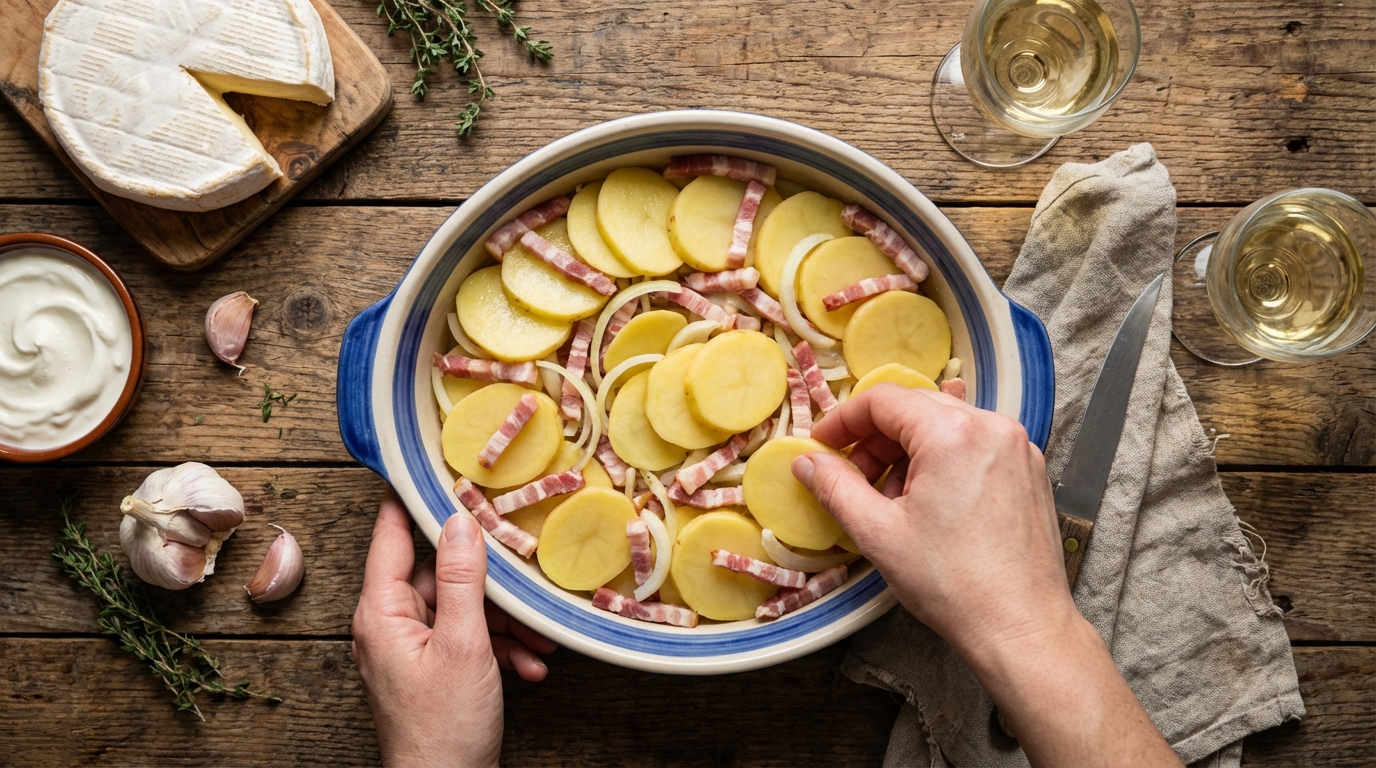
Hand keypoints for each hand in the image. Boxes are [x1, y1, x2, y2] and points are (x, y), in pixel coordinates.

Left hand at [351, 489, 557, 766]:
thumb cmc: (443, 729)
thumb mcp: (464, 644)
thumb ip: (463, 579)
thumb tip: (462, 520)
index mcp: (382, 611)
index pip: (391, 533)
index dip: (412, 496)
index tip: (433, 463)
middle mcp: (390, 624)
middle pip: (440, 572)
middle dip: (490, 578)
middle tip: (524, 561)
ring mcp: (412, 648)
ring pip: (462, 608)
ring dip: (505, 621)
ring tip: (539, 639)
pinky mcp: (434, 670)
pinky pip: (468, 640)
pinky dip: (501, 648)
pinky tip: (529, 665)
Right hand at [793, 383, 1065, 661]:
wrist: (1021, 628)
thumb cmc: (953, 585)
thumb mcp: (877, 533)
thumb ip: (835, 486)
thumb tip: (807, 461)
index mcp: (953, 433)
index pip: (884, 400)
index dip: (844, 420)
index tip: (823, 446)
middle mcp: (992, 427)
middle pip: (916, 408)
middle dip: (875, 440)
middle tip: (851, 477)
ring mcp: (1017, 448)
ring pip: (945, 427)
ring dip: (907, 453)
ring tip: (892, 502)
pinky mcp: (1029, 471)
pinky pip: (974, 446)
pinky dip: (942, 463)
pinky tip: (929, 506)